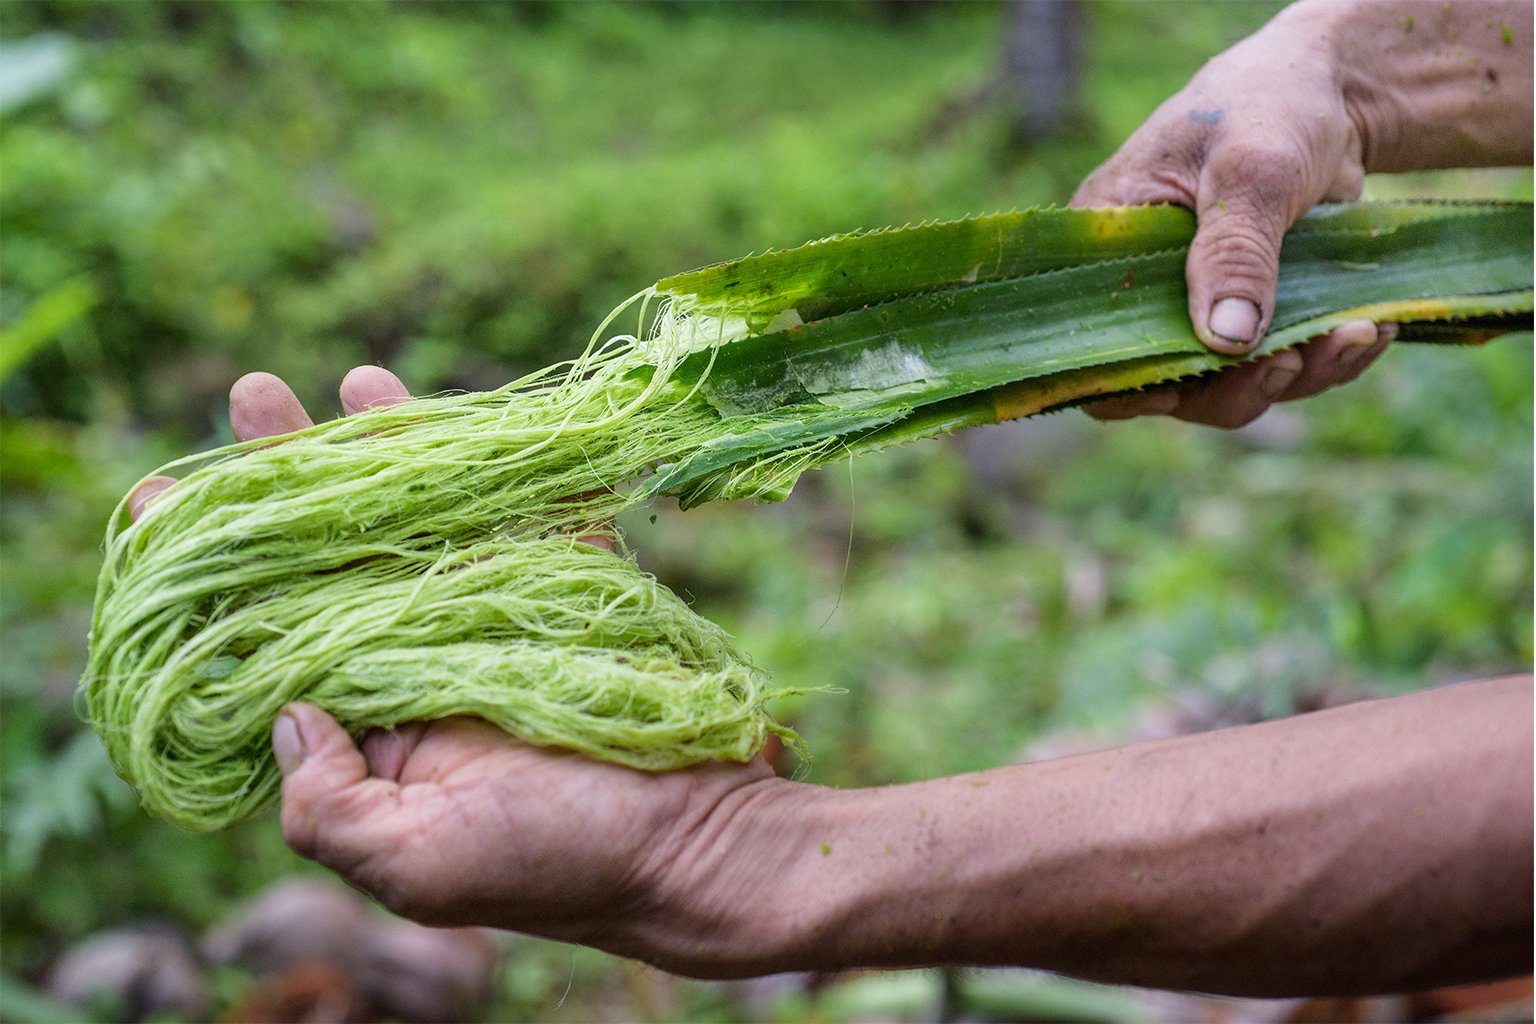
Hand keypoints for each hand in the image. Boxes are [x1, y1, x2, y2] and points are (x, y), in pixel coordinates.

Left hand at [127, 365, 781, 970]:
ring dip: (388, 447)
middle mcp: (420, 659)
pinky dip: (500, 457)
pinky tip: (470, 408)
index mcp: (371, 725)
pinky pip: (528, 508)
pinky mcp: (571, 585)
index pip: (272, 633)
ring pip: (427, 516)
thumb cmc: (556, 863)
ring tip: (350, 381)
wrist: (696, 843)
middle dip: (292, 476)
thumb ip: (325, 803)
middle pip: (339, 552)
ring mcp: (496, 614)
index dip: (215, 571)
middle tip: (254, 395)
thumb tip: (285, 706)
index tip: (160, 501)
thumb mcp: (413, 864)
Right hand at [1071, 0, 1391, 426]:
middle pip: (1164, 378)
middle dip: (1232, 386)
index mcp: (1109, 245)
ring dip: (1293, 376)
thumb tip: (1226, 339)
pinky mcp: (1253, 314)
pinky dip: (1325, 359)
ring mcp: (1198, 306)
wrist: (1333, 94)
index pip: (1092, 340)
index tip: (1187, 383)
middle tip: (1290, 360)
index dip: (1128, 379)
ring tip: (1353, 336)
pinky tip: (1368, 329)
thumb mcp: (1251, 171)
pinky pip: (1278, 365)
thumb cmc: (1270, 106)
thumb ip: (1235, 253)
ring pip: (1228, 383)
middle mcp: (1142, 286)